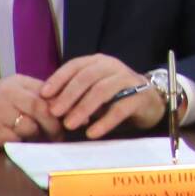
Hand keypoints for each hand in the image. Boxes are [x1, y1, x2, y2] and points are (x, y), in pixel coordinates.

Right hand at [0, 75, 62, 148]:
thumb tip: (67, 104)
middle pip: (41, 110)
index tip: (72, 118)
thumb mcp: (13, 88)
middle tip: (59, 135)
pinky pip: (15, 140)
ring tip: (38, 138)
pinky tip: (18, 141)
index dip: (62, 108)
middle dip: (54, 125)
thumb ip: (37, 93)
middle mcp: (8, 95)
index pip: (47, 94)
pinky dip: (20, 142)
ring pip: (30, 128)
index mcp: (17, 83)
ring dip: (37, 136)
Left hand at [40, 54, 167, 137]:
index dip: (58, 79)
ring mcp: (129, 80)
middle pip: (87, 77)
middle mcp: (113, 67)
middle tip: (54, 113)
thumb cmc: (115, 96)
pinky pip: (120, 108)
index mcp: (98, 62)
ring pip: (103, 90)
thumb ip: (74, 94)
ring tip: (70, 125)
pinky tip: (92, 133)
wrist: (150, 101)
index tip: (44, 95)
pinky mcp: (141, 97)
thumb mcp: (93, 90)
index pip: (75, 65)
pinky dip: (104, 122)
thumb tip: (49, 105)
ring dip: (83, 108)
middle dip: (68, 95)